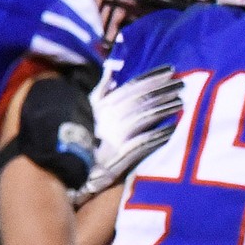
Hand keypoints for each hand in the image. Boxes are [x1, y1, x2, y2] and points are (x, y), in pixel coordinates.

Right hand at [72, 66, 182, 205]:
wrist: (62, 174)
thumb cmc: (77, 142)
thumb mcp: (84, 112)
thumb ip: (99, 93)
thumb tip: (111, 75)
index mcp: (101, 107)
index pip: (130, 87)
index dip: (151, 77)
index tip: (170, 70)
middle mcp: (108, 118)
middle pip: (140, 100)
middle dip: (163, 90)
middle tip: (182, 84)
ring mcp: (114, 137)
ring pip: (144, 117)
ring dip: (164, 109)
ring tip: (181, 103)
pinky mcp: (119, 157)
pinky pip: (142, 143)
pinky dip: (158, 135)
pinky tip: (172, 129)